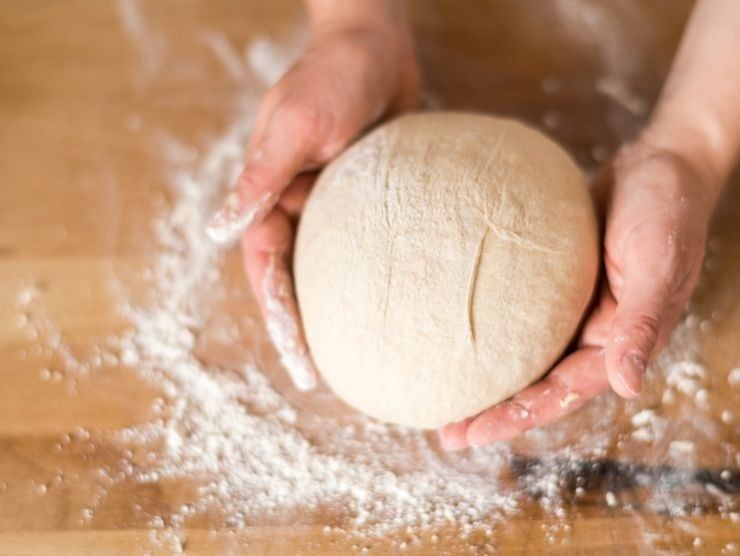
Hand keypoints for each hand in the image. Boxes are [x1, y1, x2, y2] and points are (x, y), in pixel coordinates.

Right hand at [207, 13, 417, 389]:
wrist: (378, 46)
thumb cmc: (332, 77)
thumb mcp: (294, 125)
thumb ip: (260, 177)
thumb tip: (218, 233)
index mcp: (271, 197)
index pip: (268, 270)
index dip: (279, 317)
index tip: (299, 361)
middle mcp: (300, 209)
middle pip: (297, 281)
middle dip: (307, 329)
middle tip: (326, 377)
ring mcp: (337, 209)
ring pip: (333, 272)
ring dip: (342, 312)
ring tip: (364, 356)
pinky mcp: (371, 203)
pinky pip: (371, 249)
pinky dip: (377, 279)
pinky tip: (400, 307)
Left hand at [439, 138, 720, 448]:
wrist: (660, 163)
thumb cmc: (668, 211)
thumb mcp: (658, 264)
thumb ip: (642, 323)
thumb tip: (627, 386)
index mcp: (618, 343)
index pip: (562, 394)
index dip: (518, 417)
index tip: (473, 434)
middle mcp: (593, 335)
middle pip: (537, 384)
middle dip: (494, 411)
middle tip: (445, 430)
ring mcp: (573, 310)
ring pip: (526, 355)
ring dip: (489, 377)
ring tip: (444, 391)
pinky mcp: (557, 283)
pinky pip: (521, 316)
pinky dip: (493, 330)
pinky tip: (459, 331)